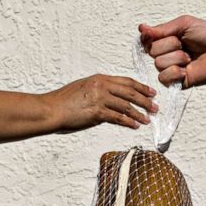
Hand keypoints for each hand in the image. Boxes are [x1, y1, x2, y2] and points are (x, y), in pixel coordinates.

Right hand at [43, 74, 157, 131]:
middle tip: (155, 106)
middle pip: (130, 92)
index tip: (150, 92)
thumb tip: (110, 101)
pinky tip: (135, 126)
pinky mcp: (97, 112)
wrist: (50, 110)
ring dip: (139, 113)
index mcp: (99, 79)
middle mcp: (101, 86)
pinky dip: (129, 122)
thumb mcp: (83, 89)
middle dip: (145, 100)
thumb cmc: (63, 102)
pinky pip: (118, 118)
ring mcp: (99, 99)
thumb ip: (98, 92)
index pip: (126, 81)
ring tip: (148, 119)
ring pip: (126, 106)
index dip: (140, 87)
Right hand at [140, 16, 205, 87]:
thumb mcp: (184, 24)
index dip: (149, 38)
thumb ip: (162, 28)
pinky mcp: (176, 82)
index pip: (146, 39)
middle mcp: (166, 54)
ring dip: (176, 58)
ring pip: (158, 64)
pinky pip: (164, 78)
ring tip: (189, 57)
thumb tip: (142, 28)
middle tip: (185, 45)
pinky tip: (187, 70)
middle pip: (151, 51)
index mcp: (166, 39)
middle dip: (170, 45)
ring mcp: (171, 69)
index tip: (158, 34)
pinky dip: (175, 72)